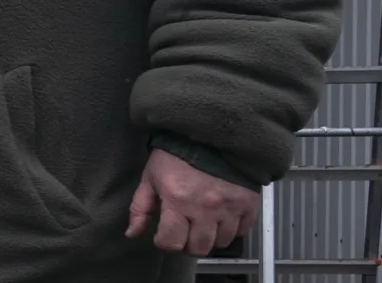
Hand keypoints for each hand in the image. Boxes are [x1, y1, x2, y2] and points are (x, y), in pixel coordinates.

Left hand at [126, 148, 258, 255]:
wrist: (212, 133)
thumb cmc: (177, 153)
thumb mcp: (151, 177)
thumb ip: (140, 208)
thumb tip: (132, 233)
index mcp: (178, 200)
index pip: (171, 242)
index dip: (164, 241)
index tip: (165, 233)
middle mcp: (206, 208)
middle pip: (198, 248)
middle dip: (188, 244)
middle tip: (185, 230)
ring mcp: (230, 207)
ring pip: (221, 242)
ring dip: (210, 237)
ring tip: (204, 222)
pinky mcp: (249, 204)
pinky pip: (242, 231)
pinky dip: (231, 228)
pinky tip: (222, 216)